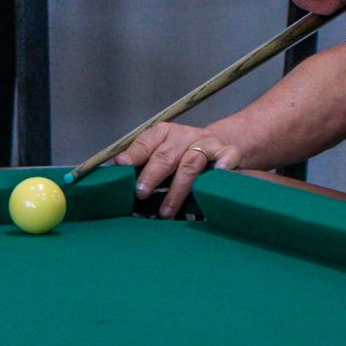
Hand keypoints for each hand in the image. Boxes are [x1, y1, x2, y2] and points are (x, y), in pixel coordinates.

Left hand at [115, 122, 246, 217]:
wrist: (216, 144)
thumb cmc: (181, 156)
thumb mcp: (160, 155)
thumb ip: (141, 165)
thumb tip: (117, 181)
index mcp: (164, 134)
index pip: (146, 142)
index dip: (134, 155)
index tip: (122, 166)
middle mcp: (184, 135)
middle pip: (166, 155)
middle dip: (152, 175)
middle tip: (141, 193)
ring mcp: (206, 143)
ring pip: (191, 163)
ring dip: (178, 188)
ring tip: (166, 211)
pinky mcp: (227, 151)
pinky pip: (228, 155)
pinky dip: (223, 164)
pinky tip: (218, 173)